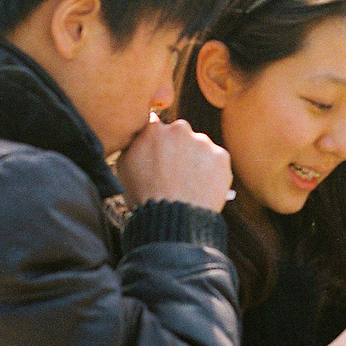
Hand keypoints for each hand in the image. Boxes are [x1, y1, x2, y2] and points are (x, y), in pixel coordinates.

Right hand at [116, 114, 231, 210]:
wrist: (172, 219)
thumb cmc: (144, 197)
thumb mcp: (123, 167)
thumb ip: (133, 146)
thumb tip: (138, 139)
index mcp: (153, 130)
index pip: (155, 125)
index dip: (156, 141)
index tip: (158, 153)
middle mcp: (179, 129)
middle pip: (179, 134)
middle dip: (177, 148)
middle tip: (175, 172)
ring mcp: (202, 142)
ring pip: (200, 147)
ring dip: (196, 159)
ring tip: (189, 184)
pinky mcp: (221, 156)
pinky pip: (216, 161)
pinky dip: (211, 172)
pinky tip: (201, 187)